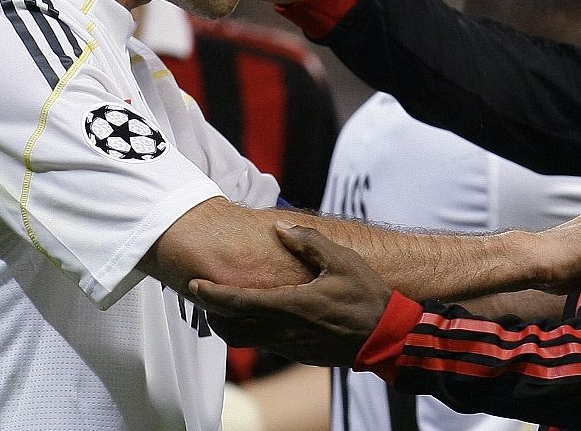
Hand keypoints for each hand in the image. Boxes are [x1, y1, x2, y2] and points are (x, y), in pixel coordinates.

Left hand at [190, 221, 390, 366]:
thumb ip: (308, 242)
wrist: (386, 337)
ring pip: (245, 340)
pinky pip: (264, 344)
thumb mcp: (341, 261)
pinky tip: (259, 313)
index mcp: (290, 306)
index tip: (194, 284)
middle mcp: (284, 330)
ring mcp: (290, 346)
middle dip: (213, 313)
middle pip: (231, 329)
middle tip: (205, 294)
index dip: (211, 295)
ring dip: (230, 323)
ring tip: (227, 303)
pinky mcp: (298, 353)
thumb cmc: (365, 296)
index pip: (238, 303)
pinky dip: (251, 329)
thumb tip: (280, 227)